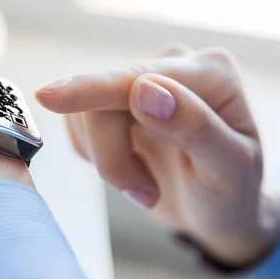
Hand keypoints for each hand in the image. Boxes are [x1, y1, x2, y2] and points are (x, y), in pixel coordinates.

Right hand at [35, 45, 279, 265]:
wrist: (215, 212)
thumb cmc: (231, 194)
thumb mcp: (229, 169)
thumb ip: (195, 126)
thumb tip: (145, 89)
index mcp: (211, 73)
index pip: (140, 75)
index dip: (94, 88)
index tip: (48, 97)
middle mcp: (175, 67)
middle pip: (106, 97)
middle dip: (113, 155)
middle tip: (144, 194)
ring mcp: (142, 83)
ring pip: (86, 113)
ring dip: (107, 160)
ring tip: (144, 187)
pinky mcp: (117, 105)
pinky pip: (80, 123)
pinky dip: (95, 155)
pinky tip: (128, 169)